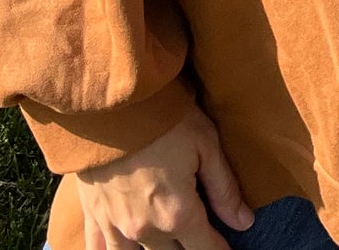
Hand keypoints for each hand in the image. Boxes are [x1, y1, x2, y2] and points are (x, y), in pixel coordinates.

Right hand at [76, 108, 253, 249]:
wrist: (112, 102)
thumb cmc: (163, 118)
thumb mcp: (205, 144)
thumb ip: (224, 188)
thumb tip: (244, 222)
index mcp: (176, 214)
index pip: (205, 248)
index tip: (227, 248)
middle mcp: (145, 229)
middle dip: (188, 247)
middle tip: (198, 235)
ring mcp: (115, 225)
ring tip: (166, 240)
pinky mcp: (94, 213)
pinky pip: (99, 248)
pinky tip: (123, 245)